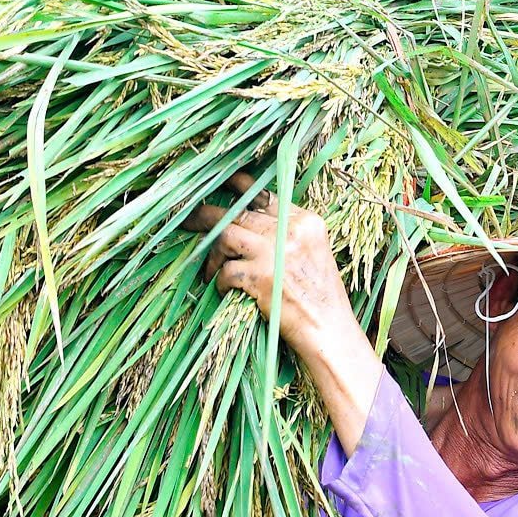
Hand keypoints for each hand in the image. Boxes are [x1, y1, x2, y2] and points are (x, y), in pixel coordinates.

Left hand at [181, 171, 383, 451]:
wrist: (329, 331)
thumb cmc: (320, 298)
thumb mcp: (312, 254)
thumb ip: (287, 233)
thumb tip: (247, 222)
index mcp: (306, 222)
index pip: (264, 194)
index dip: (237, 187)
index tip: (216, 184)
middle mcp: (291, 230)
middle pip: (238, 211)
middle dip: (207, 215)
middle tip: (188, 218)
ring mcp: (275, 252)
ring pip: (225, 235)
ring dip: (211, 254)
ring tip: (208, 269)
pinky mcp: (261, 277)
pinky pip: (226, 271)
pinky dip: (220, 282)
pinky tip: (222, 291)